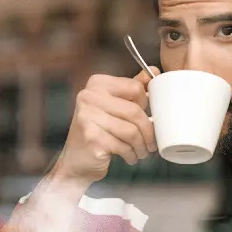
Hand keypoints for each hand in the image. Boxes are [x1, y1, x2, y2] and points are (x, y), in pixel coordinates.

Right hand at [53, 66, 160, 183]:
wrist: (78, 161)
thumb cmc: (99, 131)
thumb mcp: (115, 105)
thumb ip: (132, 88)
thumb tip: (153, 70)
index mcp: (97, 84)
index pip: (135, 88)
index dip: (146, 104)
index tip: (147, 115)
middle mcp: (89, 97)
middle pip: (135, 111)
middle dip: (148, 131)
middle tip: (151, 142)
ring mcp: (87, 117)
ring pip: (131, 131)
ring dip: (141, 145)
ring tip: (142, 151)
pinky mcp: (91, 137)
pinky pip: (123, 146)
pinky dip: (131, 154)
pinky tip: (130, 156)